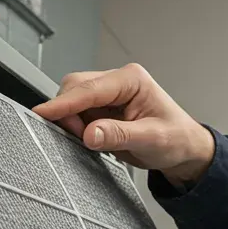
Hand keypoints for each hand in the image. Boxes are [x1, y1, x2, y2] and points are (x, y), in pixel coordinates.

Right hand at [30, 63, 215, 187]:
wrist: (184, 148)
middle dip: (67, 112)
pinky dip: (75, 127)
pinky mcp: (102, 109)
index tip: (43, 113)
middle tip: (76, 138)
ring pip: (72, 100)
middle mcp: (117, 82)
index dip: (64, 103)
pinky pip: (77, 114)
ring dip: (71, 121)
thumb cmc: (176, 138)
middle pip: (75, 88)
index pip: (90, 89)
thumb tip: (89, 134)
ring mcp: (108, 95)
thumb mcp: (151, 140)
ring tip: (90, 141)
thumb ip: (119, 135)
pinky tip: (90, 139)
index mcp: (132, 80)